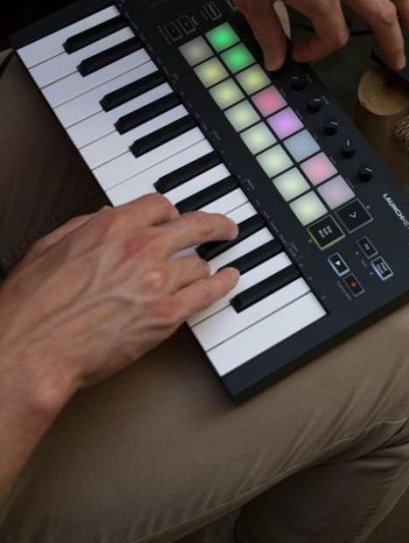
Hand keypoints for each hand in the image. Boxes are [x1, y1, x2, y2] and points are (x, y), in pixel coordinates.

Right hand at [0, 195, 237, 410]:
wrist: (33, 350)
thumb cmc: (33, 306)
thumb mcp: (51, 247)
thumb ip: (85, 227)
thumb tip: (107, 217)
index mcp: (112, 227)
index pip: (159, 206)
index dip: (170, 212)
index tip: (176, 218)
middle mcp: (141, 248)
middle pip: (195, 225)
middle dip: (215, 225)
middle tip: (224, 228)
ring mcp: (158, 281)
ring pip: (199, 263)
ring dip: (203, 266)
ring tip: (212, 267)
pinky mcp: (166, 314)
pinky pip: (208, 292)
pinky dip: (223, 284)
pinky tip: (228, 280)